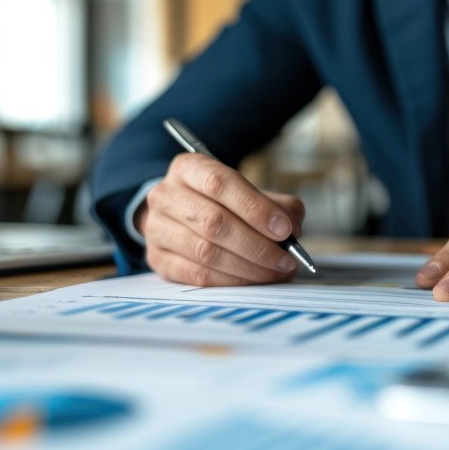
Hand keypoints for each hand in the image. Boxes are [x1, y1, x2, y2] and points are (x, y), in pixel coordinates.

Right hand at [136, 153, 305, 285]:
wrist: (181, 214)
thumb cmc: (223, 202)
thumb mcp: (249, 191)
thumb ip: (277, 204)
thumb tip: (292, 229)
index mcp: (189, 168)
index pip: (220, 184)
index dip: (256, 208)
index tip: (285, 229)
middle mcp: (166, 195)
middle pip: (213, 222)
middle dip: (257, 245)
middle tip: (286, 259)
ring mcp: (157, 228)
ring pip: (206, 252)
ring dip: (248, 267)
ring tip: (276, 271)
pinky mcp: (158, 259)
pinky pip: (197, 276)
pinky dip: (231, 281)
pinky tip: (252, 280)